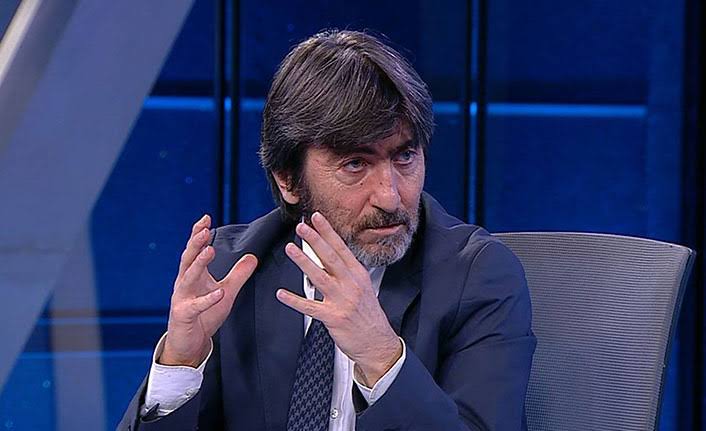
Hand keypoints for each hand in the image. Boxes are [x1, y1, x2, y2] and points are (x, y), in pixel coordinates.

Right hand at [160, 214, 257, 366]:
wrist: (189, 343)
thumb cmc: (204, 315)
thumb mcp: (226, 291)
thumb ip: (238, 274)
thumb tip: (252, 256)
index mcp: (193, 275)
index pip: (195, 250)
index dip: (198, 234)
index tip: (206, 218)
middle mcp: (184, 283)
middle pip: (188, 259)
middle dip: (195, 243)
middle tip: (204, 229)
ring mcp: (182, 299)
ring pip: (188, 278)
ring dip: (199, 264)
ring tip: (209, 251)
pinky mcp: (184, 315)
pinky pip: (196, 306)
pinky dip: (207, 299)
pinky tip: (218, 292)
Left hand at [276, 212, 401, 386]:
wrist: (378, 343)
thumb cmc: (368, 316)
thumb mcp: (363, 289)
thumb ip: (346, 273)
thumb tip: (328, 257)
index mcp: (358, 275)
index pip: (341, 248)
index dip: (328, 232)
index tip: (317, 218)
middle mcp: (351, 285)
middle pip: (330, 257)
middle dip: (315, 240)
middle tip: (302, 227)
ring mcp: (342, 300)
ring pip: (319, 277)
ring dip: (303, 261)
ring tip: (290, 249)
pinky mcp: (333, 317)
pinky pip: (310, 306)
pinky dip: (294, 300)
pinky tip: (281, 294)